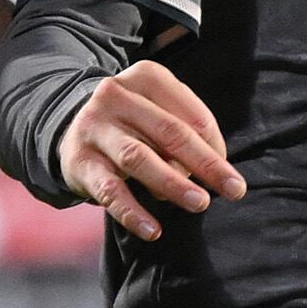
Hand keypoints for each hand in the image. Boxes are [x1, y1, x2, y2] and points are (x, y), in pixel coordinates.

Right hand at [57, 57, 242, 240]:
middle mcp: (116, 95)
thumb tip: (215, 170)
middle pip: (169, 133)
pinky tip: (153, 230)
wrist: (72, 129)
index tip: (228, 174)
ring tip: (200, 203)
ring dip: (173, 184)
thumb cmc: (133, 124)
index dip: (214, 145)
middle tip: (234, 189)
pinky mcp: (79, 161)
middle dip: (205, 164)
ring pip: (138, 157)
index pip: (190, 113)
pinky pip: (109, 191)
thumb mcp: (159, 113)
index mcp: (145, 77)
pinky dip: (132, 212)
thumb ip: (186, 133)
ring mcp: (94, 127)